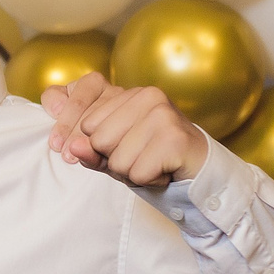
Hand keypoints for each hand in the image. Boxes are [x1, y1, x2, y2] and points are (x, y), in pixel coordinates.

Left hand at [40, 73, 208, 187]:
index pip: (86, 125)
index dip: (98, 148)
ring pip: (118, 161)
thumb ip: (89, 150)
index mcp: (130, 93)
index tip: (124, 149)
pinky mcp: (175, 139)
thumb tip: (74, 147)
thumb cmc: (152, 158)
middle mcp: (148, 96)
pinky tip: (165, 170)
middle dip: (115, 161)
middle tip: (142, 157)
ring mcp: (163, 115)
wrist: (199, 169)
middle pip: (99, 143)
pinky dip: (149, 180)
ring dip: (133, 172)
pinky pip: (138, 174)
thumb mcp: (114, 153)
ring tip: (154, 163)